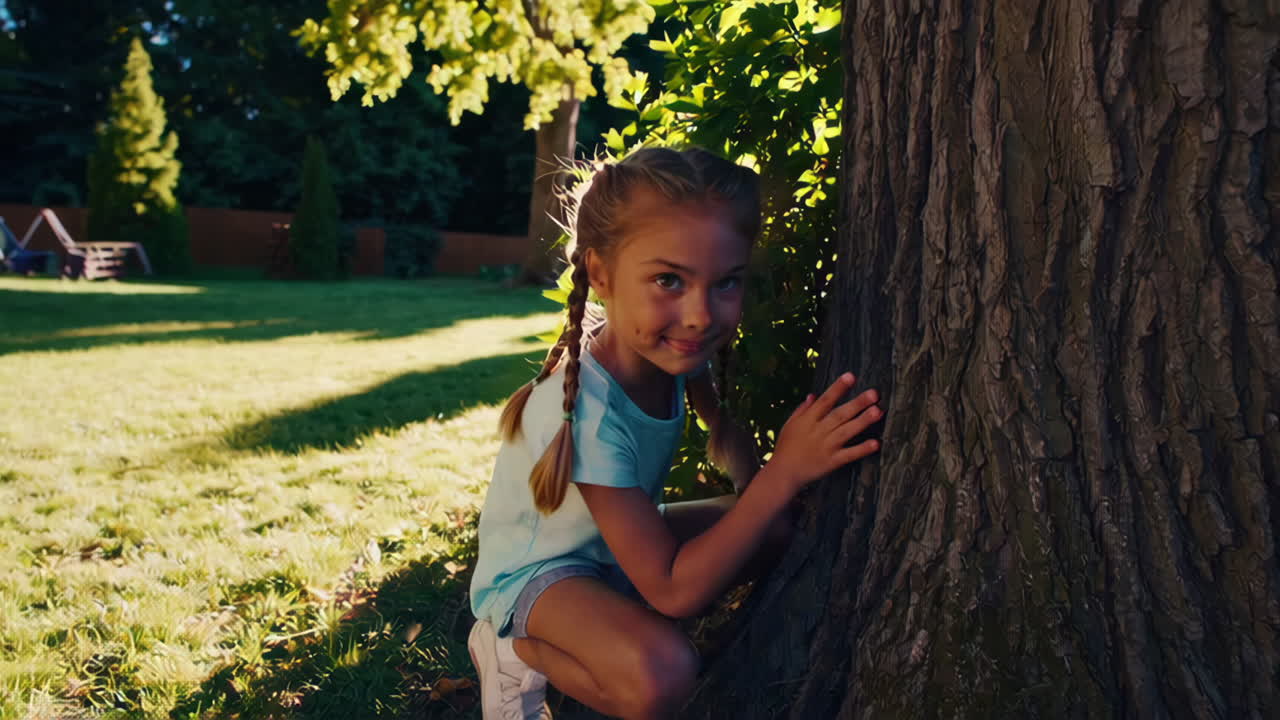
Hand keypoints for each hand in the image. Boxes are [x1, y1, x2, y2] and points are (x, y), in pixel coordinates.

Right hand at [767, 372, 881, 491]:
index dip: (838, 388)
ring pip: (847, 432)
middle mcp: (819, 431)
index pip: (825, 401)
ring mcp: (826, 447)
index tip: (850, 376)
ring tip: (878, 411)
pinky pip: (849, 454)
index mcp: (808, 420)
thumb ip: (802, 409)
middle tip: (874, 393)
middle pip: (840, 414)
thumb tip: (813, 395)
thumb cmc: (786, 447)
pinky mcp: (832, 462)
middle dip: (857, 403)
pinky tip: (875, 443)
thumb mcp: (790, 425)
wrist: (783, 473)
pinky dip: (862, 449)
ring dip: (863, 421)